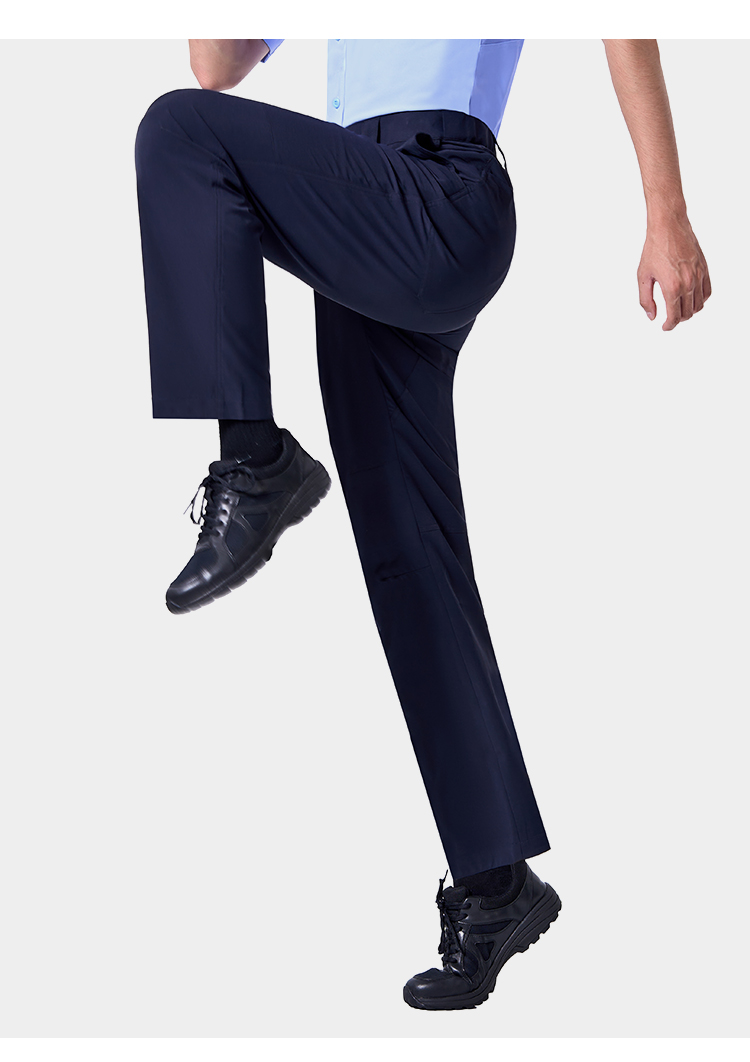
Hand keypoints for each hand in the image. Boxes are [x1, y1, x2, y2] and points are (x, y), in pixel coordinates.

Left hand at [638, 215, 711, 330]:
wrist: (668, 226)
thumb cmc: (654, 248)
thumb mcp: (643, 276)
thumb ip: (645, 299)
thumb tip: (652, 316)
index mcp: (672, 287)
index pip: (674, 317)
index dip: (669, 326)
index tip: (665, 327)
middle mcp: (688, 283)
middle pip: (688, 313)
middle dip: (678, 319)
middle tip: (670, 318)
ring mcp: (698, 276)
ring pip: (699, 305)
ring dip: (690, 311)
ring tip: (680, 309)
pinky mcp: (704, 268)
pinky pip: (707, 291)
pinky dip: (701, 299)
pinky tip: (692, 299)